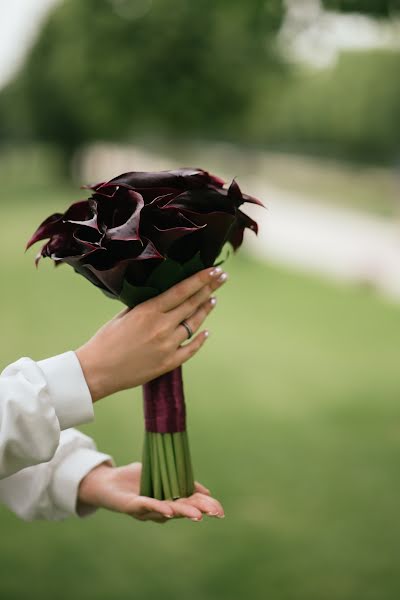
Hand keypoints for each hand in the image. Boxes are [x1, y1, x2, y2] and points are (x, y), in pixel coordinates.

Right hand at [76, 267, 227, 401]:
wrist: (97, 371)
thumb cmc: (106, 340)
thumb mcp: (124, 315)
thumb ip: (146, 305)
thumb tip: (164, 296)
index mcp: (149, 311)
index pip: (182, 291)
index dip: (201, 279)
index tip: (215, 270)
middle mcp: (162, 327)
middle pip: (192, 304)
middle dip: (210, 289)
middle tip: (222, 278)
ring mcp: (167, 346)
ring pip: (194, 325)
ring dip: (205, 311)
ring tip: (213, 300)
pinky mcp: (168, 363)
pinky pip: (191, 349)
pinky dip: (200, 339)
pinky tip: (206, 331)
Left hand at [78, 462, 224, 522]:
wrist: (107, 481)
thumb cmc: (135, 478)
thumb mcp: (162, 474)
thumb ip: (181, 480)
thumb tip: (206, 491)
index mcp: (170, 500)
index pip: (191, 503)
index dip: (206, 507)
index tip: (221, 510)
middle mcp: (160, 509)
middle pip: (183, 510)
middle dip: (200, 511)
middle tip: (216, 513)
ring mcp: (147, 509)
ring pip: (168, 512)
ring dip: (183, 512)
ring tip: (198, 515)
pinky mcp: (132, 507)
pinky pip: (147, 507)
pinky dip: (158, 508)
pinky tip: (169, 510)